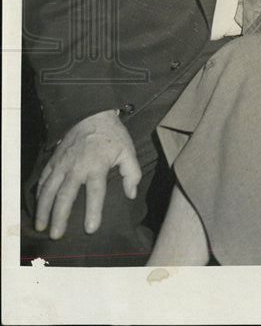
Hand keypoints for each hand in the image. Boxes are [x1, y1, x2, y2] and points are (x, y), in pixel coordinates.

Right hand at [34, 109, 140, 238]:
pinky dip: (39, 194)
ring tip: (42, 226)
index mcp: (97, 165)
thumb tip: (131, 194)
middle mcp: (77, 166)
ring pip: (49, 190)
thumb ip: (132, 173)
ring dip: (44, 209)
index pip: (95, 192)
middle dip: (60, 217)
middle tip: (57, 235)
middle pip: (65, 195)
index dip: (93, 211)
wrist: (92, 115)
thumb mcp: (128, 151)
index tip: (90, 229)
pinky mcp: (54, 161)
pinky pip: (43, 179)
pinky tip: (39, 206)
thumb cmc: (112, 136)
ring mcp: (63, 164)